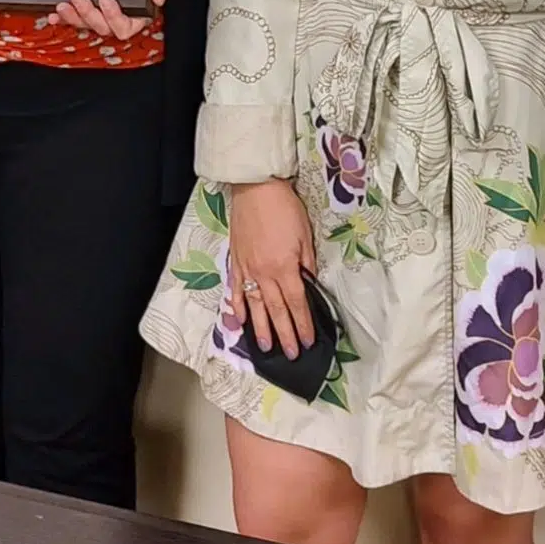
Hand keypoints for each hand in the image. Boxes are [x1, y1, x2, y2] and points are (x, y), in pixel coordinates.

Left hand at [47, 0, 178, 40]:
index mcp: (138, 11)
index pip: (126, 26)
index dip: (114, 18)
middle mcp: (118, 14)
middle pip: (102, 28)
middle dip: (88, 15)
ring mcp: (100, 12)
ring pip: (85, 24)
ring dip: (73, 18)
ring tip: (63, 4)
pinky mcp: (86, 6)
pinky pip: (73, 18)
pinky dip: (62, 18)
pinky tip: (54, 13)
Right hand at [225, 177, 316, 359]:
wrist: (255, 189)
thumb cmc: (284, 209)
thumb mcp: (305, 235)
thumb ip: (307, 263)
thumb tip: (309, 283)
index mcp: (285, 268)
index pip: (297, 303)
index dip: (302, 324)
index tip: (308, 341)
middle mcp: (264, 274)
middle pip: (276, 311)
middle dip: (285, 334)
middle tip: (291, 354)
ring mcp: (247, 270)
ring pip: (255, 306)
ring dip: (261, 329)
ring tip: (266, 348)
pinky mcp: (235, 262)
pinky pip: (236, 290)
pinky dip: (238, 307)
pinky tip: (242, 321)